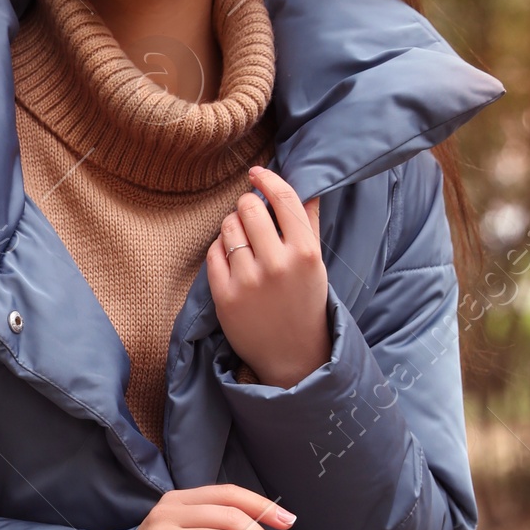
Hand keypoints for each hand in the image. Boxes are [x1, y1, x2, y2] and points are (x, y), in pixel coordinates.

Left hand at [206, 164, 330, 389]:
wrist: (293, 355)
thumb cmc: (305, 301)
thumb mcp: (316, 262)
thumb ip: (309, 221)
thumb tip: (306, 181)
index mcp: (306, 253)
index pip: (283, 198)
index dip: (267, 179)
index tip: (256, 173)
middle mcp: (278, 265)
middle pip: (249, 208)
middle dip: (247, 205)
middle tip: (250, 216)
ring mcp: (249, 281)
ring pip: (228, 227)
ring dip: (232, 227)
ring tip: (243, 242)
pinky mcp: (225, 297)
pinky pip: (213, 253)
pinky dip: (220, 250)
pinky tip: (232, 260)